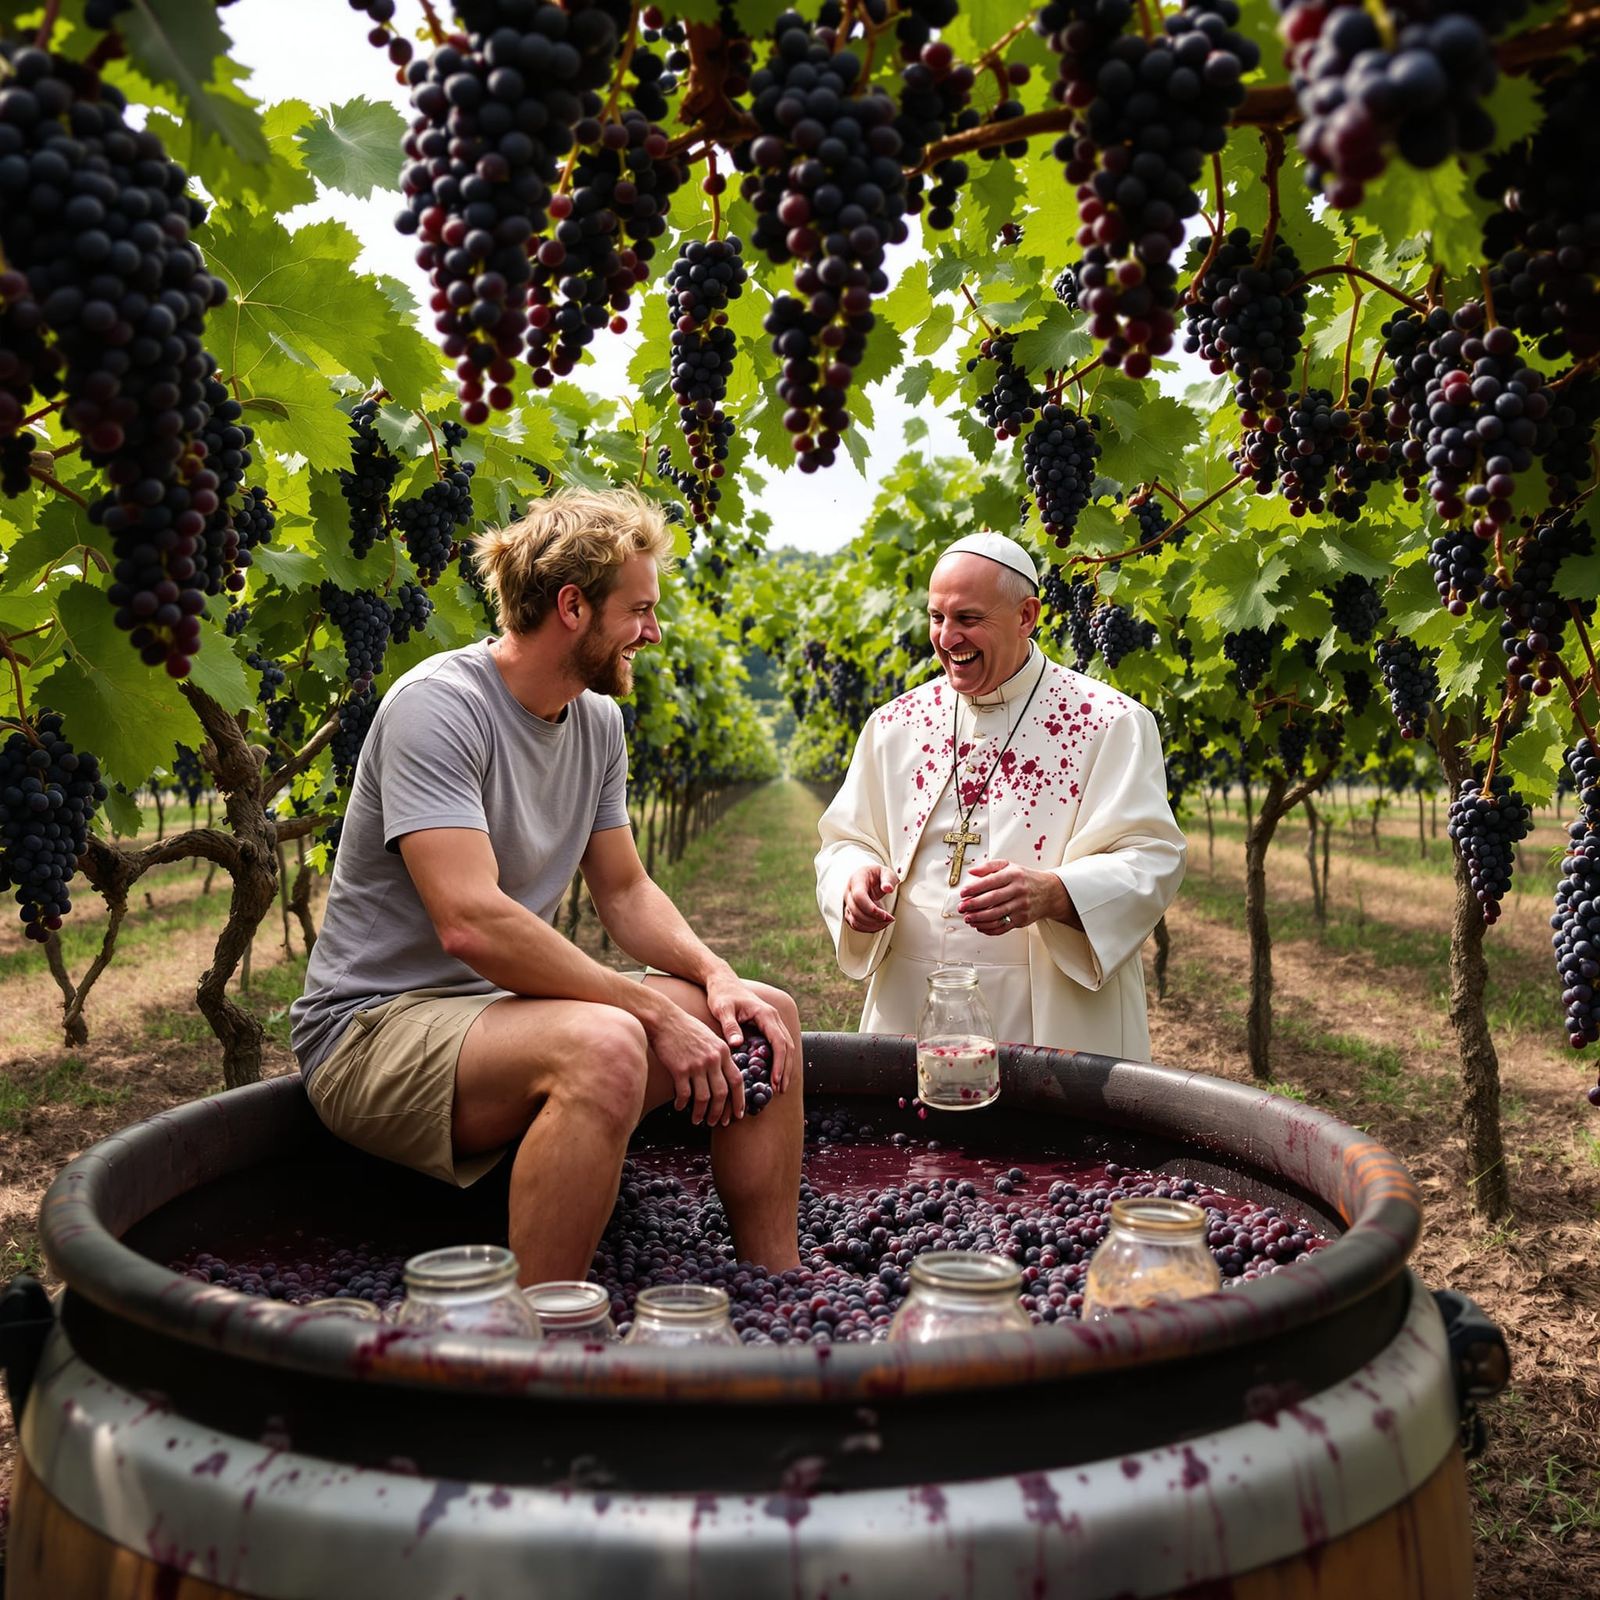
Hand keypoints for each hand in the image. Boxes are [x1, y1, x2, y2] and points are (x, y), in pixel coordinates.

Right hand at [644, 999, 743, 1126]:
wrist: (664, 1019)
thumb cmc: (686, 1028)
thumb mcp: (710, 1037)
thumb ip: (720, 1055)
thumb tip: (724, 1077)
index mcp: (723, 1051)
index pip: (737, 1081)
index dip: (739, 1100)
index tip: (738, 1114)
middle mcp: (713, 1059)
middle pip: (722, 1093)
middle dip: (720, 1112)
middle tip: (717, 1123)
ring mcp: (697, 1064)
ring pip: (704, 1098)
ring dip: (701, 1113)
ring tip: (697, 1120)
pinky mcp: (680, 1068)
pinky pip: (685, 1094)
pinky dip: (683, 1104)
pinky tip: (680, 1107)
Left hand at [704, 970, 797, 1093]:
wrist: (722, 980)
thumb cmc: (721, 994)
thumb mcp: (722, 1009)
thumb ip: (730, 1026)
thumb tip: (737, 1044)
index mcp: (765, 1014)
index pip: (779, 1042)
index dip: (779, 1063)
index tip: (775, 1081)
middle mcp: (773, 1017)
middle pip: (787, 1046)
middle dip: (785, 1069)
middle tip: (779, 1090)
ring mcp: (772, 1021)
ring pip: (785, 1046)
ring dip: (784, 1066)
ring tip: (779, 1087)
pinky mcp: (767, 1024)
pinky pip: (778, 1043)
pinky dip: (779, 1059)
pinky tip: (773, 1073)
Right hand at [843, 862, 897, 932]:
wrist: (869, 877)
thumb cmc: (877, 875)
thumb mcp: (886, 873)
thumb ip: (888, 879)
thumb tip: (888, 888)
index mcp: (857, 880)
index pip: (859, 896)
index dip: (871, 908)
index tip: (884, 914)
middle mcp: (849, 892)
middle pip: (856, 911)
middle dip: (874, 919)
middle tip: (889, 919)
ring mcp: (848, 903)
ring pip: (854, 920)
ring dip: (871, 926)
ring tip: (886, 922)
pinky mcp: (850, 912)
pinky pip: (855, 925)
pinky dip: (867, 928)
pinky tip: (878, 925)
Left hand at [958, 858, 1069, 935]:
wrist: (1049, 892)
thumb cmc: (1025, 878)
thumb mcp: (1009, 866)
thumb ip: (989, 867)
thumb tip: (972, 872)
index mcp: (1013, 875)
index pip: (990, 882)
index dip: (974, 888)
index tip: (963, 893)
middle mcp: (1018, 891)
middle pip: (992, 900)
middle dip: (973, 905)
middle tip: (961, 908)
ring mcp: (1021, 907)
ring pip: (996, 915)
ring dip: (979, 919)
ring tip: (968, 918)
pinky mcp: (1022, 920)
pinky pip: (1003, 927)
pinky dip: (989, 929)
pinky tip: (980, 926)